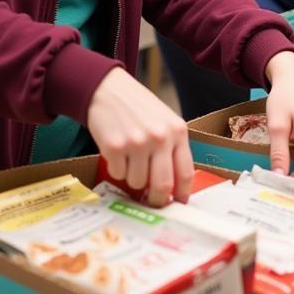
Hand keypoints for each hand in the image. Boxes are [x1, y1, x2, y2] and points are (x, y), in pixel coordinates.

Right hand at [87, 67, 192, 206]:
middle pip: (162, 186)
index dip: (182, 194)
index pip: (185, 173)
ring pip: (137, 182)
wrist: (109, 90)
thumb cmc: (139, 108)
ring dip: (133, 178)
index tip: (178, 204)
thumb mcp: (164, 122)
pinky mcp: (115, 147)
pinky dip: (117, 169)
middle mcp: (160, 137)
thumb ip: (172, 148)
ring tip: (130, 159)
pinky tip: (117, 151)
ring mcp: (137, 142)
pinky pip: (118, 174)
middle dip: (157, 200)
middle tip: (151, 202)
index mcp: (177, 131)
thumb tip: (174, 187)